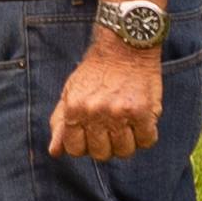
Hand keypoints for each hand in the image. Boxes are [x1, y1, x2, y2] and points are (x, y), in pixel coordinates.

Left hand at [47, 29, 165, 161]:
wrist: (124, 46)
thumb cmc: (96, 71)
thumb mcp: (71, 93)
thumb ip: (61, 122)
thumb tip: (54, 152)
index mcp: (75, 109)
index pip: (76, 150)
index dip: (86, 144)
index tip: (94, 132)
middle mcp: (95, 112)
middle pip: (101, 154)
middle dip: (107, 144)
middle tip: (112, 125)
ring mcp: (120, 113)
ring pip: (125, 152)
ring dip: (128, 141)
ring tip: (128, 122)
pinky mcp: (143, 111)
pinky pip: (147, 141)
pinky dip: (147, 135)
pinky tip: (142, 120)